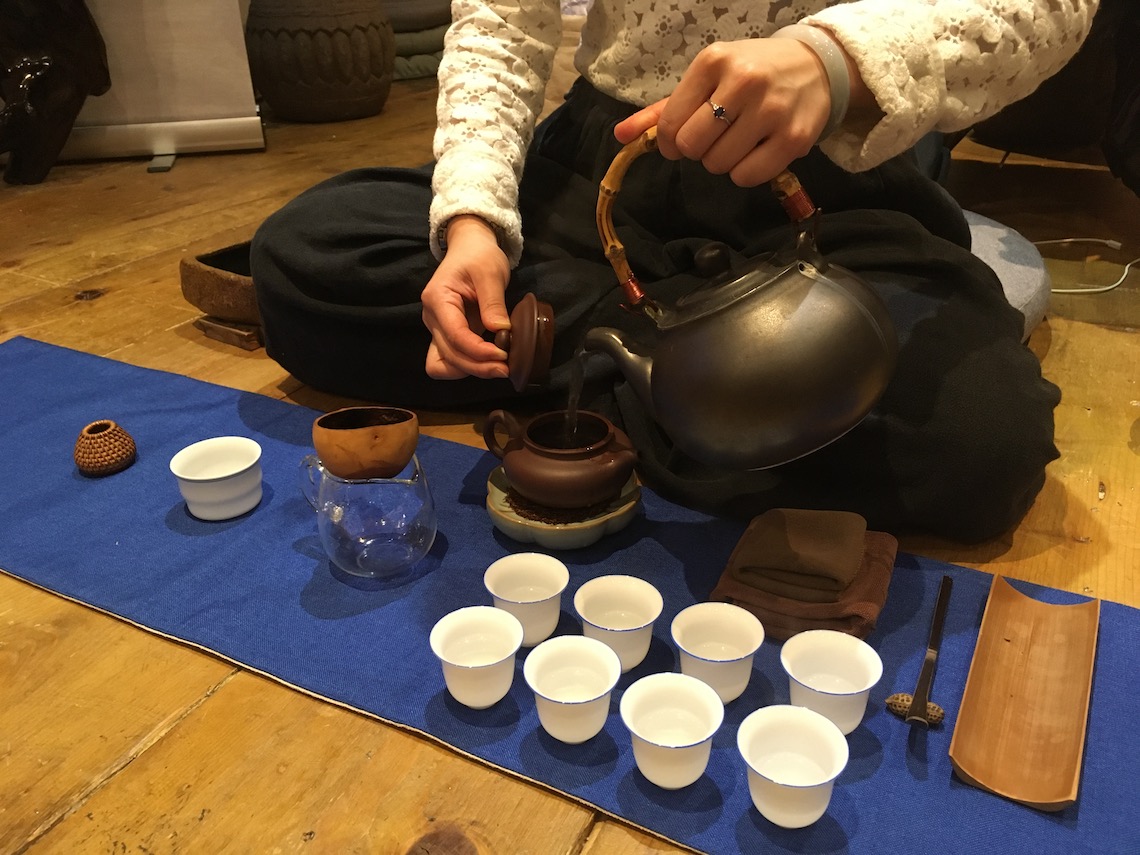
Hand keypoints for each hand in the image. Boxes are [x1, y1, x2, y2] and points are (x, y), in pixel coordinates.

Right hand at [421, 215, 511, 380]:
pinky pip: (450, 360)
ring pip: (445, 364)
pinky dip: (468, 366)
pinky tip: (488, 362)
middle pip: (449, 356)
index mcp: (438, 299)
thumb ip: (493, 302)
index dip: (478, 351)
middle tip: (506, 368)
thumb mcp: (490, 272)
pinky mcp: (447, 335)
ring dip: (471, 370)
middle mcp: (432, 318)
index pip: (455, 335)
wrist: (470, 248)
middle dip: (477, 366)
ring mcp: (437, 328)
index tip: (503, 356)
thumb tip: (501, 331)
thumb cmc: (479, 255)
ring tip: (498, 368)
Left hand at [615, 34, 854, 185]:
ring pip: (719, 165)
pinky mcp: (793, 138)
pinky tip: (757, 151)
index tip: (683, 139)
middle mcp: (743, 81)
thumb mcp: (706, 80)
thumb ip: (662, 110)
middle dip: (698, 150)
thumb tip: (621, 136)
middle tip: (716, 137)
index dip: (671, 142)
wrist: (815, 67)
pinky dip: (746, 173)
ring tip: (740, 140)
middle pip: (693, 147)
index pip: (671, 124)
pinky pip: (748, 177)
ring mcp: (771, 109)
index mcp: (713, 62)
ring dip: (722, 161)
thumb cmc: (750, 74)